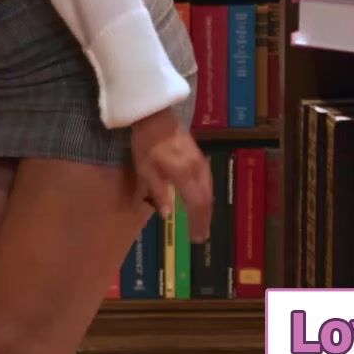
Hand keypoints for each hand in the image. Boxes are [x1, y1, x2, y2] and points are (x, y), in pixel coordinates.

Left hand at [129, 109, 211, 242]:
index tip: (195, 238)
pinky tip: (200, 199)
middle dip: (204, 219)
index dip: (197, 223)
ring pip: (208, 189)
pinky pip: (206, 180)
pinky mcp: (198, 155)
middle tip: (200, 235)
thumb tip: (168, 216)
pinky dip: (205, 194)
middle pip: (206, 199)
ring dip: (206, 207)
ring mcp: (200, 161)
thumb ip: (158, 192)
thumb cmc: (145, 143)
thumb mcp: (145, 170)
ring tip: (201, 221)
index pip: (196, 205)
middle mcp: (197, 169)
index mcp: (184, 174)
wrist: (154, 115)